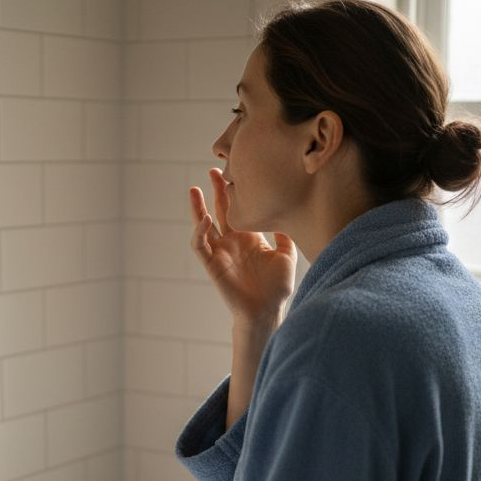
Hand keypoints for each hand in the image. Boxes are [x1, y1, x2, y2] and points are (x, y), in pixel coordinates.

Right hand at [189, 168, 296, 327]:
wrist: (266, 311)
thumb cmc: (277, 288)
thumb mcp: (286, 255)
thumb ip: (284, 235)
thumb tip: (286, 213)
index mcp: (249, 237)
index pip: (239, 209)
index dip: (236, 192)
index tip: (239, 171)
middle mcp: (232, 242)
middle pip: (220, 210)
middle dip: (217, 190)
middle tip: (215, 169)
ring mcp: (220, 253)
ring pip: (203, 225)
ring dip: (197, 207)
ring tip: (194, 189)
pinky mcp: (212, 265)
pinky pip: (200, 245)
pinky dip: (199, 231)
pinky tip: (205, 218)